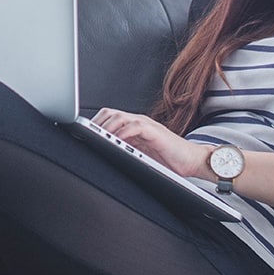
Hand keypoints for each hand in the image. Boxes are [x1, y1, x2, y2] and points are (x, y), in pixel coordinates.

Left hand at [91, 108, 211, 178]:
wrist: (193, 161)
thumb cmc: (169, 160)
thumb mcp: (140, 155)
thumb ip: (125, 150)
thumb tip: (104, 155)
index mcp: (133, 126)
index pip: (108, 118)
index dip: (94, 124)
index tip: (80, 134)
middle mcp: (138, 122)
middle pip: (110, 113)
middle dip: (96, 124)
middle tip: (85, 136)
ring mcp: (147, 125)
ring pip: (119, 117)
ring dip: (106, 127)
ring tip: (96, 138)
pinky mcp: (155, 131)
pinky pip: (134, 126)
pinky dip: (122, 132)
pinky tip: (115, 141)